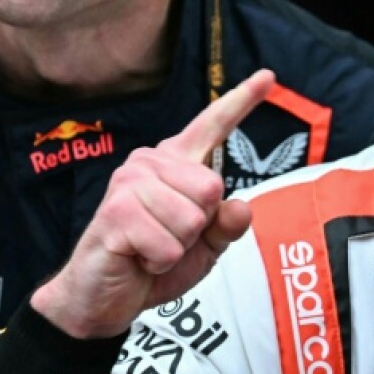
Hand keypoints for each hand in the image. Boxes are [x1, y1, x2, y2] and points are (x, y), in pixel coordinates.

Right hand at [30, 69, 275, 337]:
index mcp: (176, 164)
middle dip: (199, 228)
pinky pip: (169, 245)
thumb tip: (241, 207)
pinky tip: (138, 258)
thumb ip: (226, 225)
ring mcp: (129, 183)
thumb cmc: (154, 263)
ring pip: (192, 219)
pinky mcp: (117, 212)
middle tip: (168, 238)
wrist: (105, 297)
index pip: (213, 126)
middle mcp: (150, 163)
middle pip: (212, 190)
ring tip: (150, 249)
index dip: (242, 101)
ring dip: (178, 248)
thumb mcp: (205, 247)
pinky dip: (161, 263)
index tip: (268, 76)